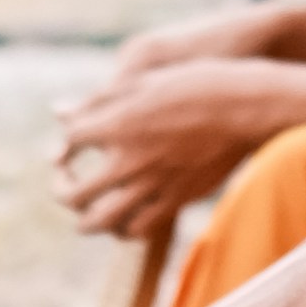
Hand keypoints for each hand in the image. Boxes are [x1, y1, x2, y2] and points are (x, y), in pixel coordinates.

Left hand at [56, 57, 289, 238]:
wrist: (247, 106)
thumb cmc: (194, 83)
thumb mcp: (142, 78)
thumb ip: (97, 100)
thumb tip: (58, 112)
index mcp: (115, 124)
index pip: (66, 145)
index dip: (61, 149)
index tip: (65, 149)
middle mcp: (128, 160)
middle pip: (72, 194)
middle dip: (62, 190)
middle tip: (67, 184)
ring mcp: (152, 185)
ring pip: (101, 222)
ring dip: (86, 219)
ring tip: (89, 210)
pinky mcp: (177, 200)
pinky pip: (139, 227)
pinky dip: (124, 228)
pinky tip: (126, 216)